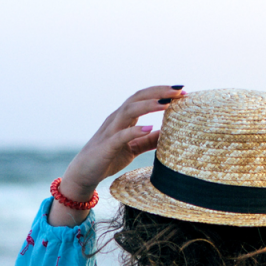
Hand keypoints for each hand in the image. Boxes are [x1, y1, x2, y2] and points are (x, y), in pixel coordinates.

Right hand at [49, 85, 184, 226]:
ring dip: (149, 104)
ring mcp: (110, 131)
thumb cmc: (107, 159)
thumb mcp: (132, 149)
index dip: (162, 91)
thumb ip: (148, 141)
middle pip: (138, 97)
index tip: (182, 92)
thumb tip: (168, 134)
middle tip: (181, 92)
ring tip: (167, 103)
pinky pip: (120, 135)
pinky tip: (149, 128)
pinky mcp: (106, 146)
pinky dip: (135, 130)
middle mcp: (116, 119)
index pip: (143, 97)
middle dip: (159, 92)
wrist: (83, 174)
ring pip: (129, 110)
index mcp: (123, 118)